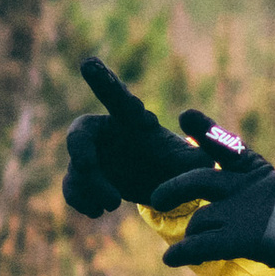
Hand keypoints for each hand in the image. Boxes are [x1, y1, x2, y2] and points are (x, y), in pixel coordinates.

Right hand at [63, 57, 226, 215]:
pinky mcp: (89, 180)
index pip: (117, 97)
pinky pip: (72, 187)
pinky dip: (80, 200)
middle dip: (79, 148)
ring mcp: (95, 157)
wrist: (168, 189)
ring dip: (88, 186)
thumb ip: (203, 149)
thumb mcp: (197, 160)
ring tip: (113, 204)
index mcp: (133, 120)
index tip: (89, 63)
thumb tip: (195, 129)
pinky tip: (98, 212)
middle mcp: (109, 133)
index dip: (103, 80)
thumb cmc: (181, 165)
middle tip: (87, 166)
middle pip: (81, 131)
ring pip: (76, 167)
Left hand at [151, 132, 274, 275]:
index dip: (204, 130)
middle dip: (174, 188)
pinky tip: (170, 259)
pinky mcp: (243, 238)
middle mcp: (247, 186)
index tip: (185, 115)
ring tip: (186, 249)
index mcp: (256, 171)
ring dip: (191, 235)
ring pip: (199, 220)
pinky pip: (202, 245)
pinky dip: (183, 253)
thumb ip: (248, 190)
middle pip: (199, 179)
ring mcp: (244, 211)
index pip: (227, 145)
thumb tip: (224, 198)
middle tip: (156, 198)